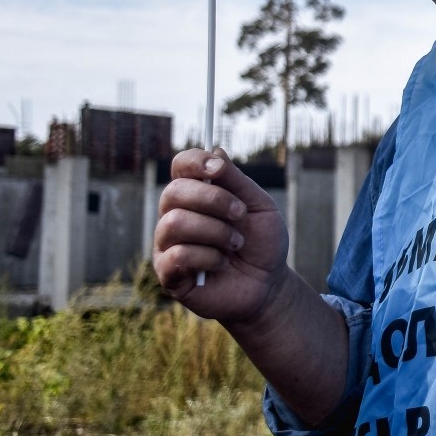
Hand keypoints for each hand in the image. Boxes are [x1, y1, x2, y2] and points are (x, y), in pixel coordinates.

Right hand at [154, 148, 288, 324]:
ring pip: (176, 223)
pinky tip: (222, 264)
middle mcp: (175, 215)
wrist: (268, 285)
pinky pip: (178, 255)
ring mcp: (168, 244)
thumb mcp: (259, 207)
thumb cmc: (262, 243)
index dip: (194, 161)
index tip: (217, 168)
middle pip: (175, 191)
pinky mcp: (168, 273)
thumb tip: (215, 150)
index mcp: (197, 194)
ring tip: (236, 244)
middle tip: (240, 215)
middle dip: (214, 200)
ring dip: (216, 232)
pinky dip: (209, 257)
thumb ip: (236, 181)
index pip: (181, 166)